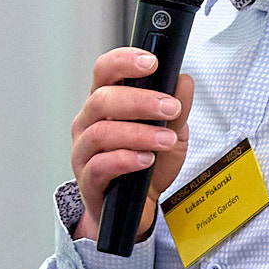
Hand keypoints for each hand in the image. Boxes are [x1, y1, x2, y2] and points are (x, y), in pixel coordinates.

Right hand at [70, 49, 195, 242]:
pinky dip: (126, 160)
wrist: (140, 206)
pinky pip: (100, 165)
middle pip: (102, 99)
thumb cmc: (148, 166)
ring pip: (101, 132)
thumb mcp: (172, 134)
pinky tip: (146, 160)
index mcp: (106, 103)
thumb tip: (184, 81)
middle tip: (170, 107)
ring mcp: (84, 151)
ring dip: (138, 133)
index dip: (124, 61)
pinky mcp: (88, 179)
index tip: (151, 62)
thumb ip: (178, 109)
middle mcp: (89, 122)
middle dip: (140, 101)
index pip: (105, 71)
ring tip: (165, 140)